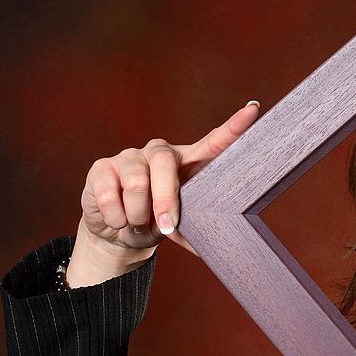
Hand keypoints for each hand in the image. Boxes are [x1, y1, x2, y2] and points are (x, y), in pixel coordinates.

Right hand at [67, 100, 260, 286]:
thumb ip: (198, 228)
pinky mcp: (102, 167)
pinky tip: (119, 220)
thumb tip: (222, 244)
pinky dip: (117, 218)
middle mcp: (159, 153)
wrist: (118, 233)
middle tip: (167, 226)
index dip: (233, 127)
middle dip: (165, 199)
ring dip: (138, 215)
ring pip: (136, 184)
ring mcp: (129, 156)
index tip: (253, 111)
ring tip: (138, 224)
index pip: (213, 141)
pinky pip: (109, 194)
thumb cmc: (157, 224)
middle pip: (164, 162)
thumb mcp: (182, 227)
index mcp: (187, 163)